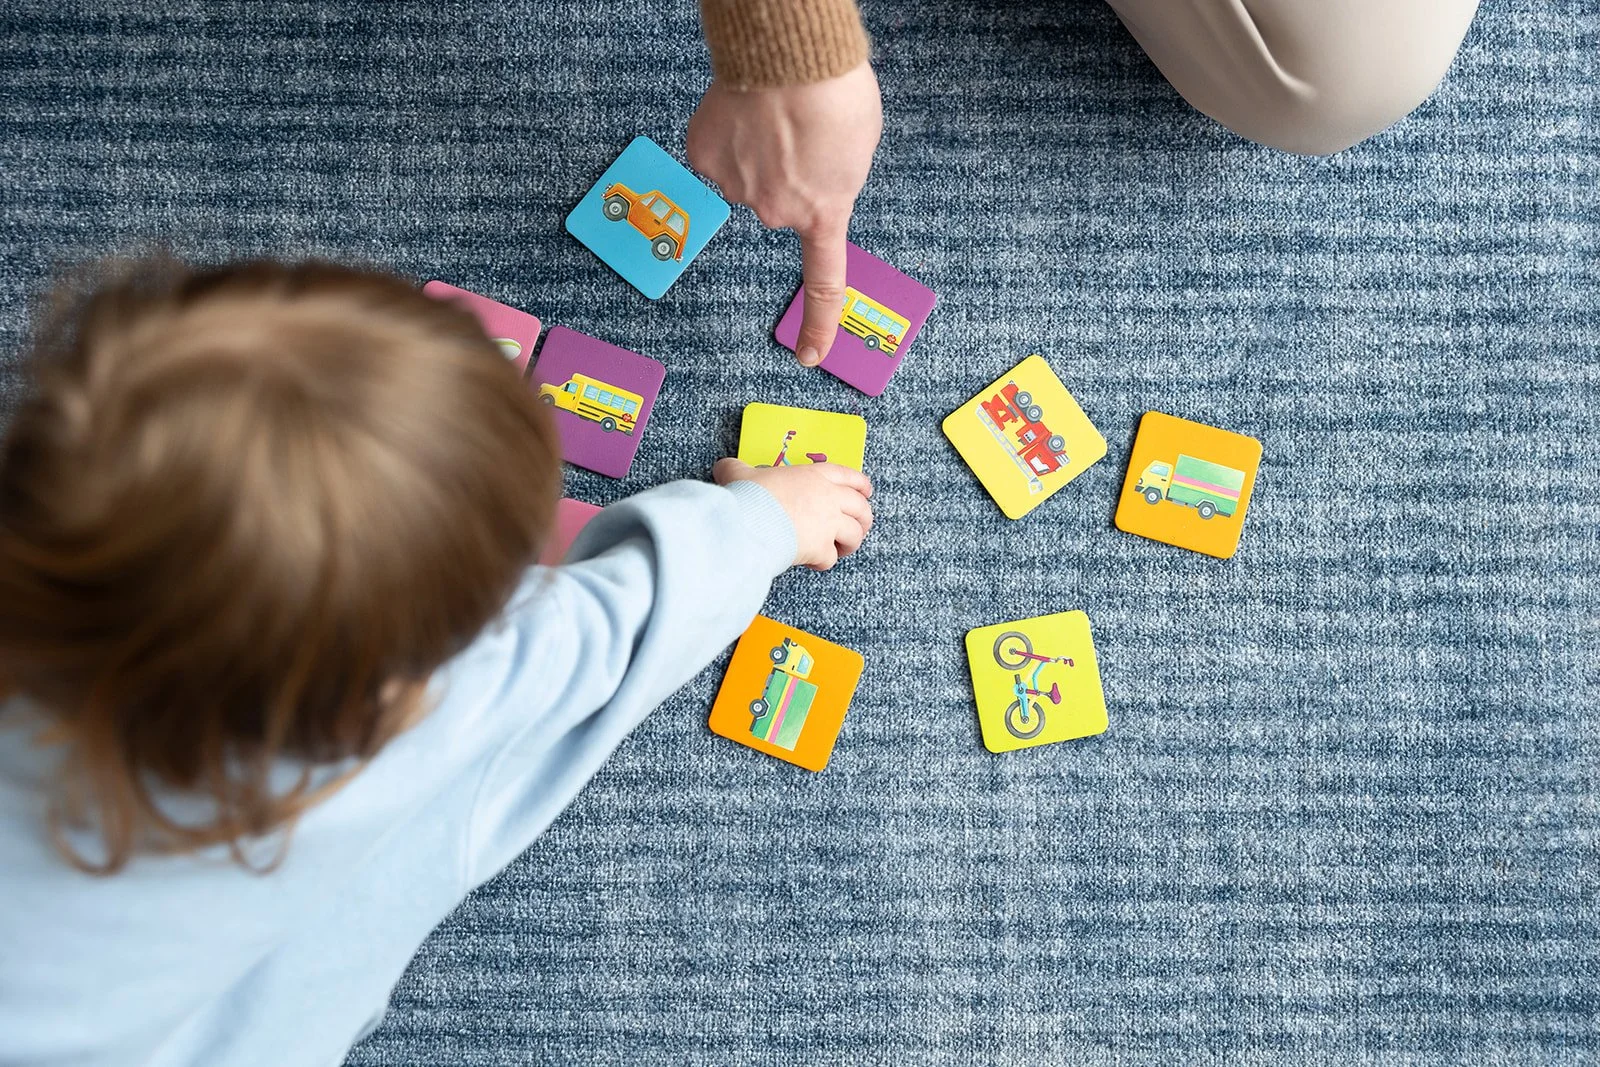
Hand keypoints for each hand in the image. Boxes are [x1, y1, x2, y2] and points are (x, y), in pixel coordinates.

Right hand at [688, 62, 881, 366]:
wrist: (789, 57)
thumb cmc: (835, 92)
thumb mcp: (858, 147)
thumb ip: (836, 179)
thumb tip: (808, 180)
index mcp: (825, 213)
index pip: (824, 283)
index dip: (818, 324)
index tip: (810, 356)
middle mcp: (777, 213)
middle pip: (779, 204)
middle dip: (790, 174)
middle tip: (801, 131)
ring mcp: (736, 190)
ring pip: (746, 177)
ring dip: (759, 151)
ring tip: (774, 113)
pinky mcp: (704, 160)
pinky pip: (715, 156)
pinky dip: (726, 137)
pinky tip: (742, 114)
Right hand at [714, 459, 873, 570]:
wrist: (747, 522)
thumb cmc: (747, 495)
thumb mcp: (739, 474)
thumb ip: (736, 469)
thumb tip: (723, 467)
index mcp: (814, 475)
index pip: (849, 476)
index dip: (861, 484)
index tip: (866, 492)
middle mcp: (828, 498)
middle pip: (861, 508)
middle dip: (864, 519)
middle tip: (859, 527)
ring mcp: (828, 524)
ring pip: (854, 534)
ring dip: (850, 543)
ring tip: (841, 549)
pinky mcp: (821, 548)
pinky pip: (830, 558)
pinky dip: (824, 562)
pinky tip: (813, 562)